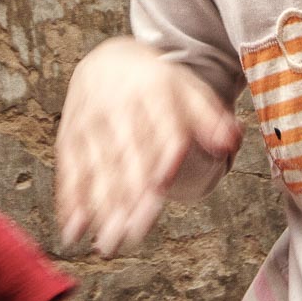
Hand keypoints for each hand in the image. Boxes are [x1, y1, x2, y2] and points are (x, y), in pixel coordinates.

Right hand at [56, 36, 241, 256]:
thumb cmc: (155, 83)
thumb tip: (231, 141)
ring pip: (96, 170)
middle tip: (132, 234)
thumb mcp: (189, 90)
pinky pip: (70, 172)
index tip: (161, 185)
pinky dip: (70, 203)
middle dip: (127, 197)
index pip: (160, 129)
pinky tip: (75, 230)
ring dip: (99, 208)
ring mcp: (91, 124)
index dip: (161, 156)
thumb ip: (210, 118)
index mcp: (154, 93)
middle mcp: (118, 108)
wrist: (106, 57)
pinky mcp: (70, 138)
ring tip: (106, 242)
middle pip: (126, 157)